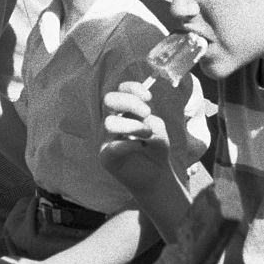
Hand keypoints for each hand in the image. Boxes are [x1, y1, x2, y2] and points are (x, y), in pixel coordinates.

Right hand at [101, 81, 173, 195]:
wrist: (156, 174)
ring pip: (109, 122)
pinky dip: (131, 145)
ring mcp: (106, 137)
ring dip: (132, 125)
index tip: (149, 97)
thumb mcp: (158, 129)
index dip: (133, 88)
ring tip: (147, 134)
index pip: (121, 89)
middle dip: (130, 102)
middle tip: (147, 113)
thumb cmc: (155, 148)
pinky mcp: (105, 156)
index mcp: (123, 110)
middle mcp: (112, 120)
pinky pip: (113, 146)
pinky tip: (141, 147)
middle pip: (109, 99)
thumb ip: (150, 120)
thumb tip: (141, 120)